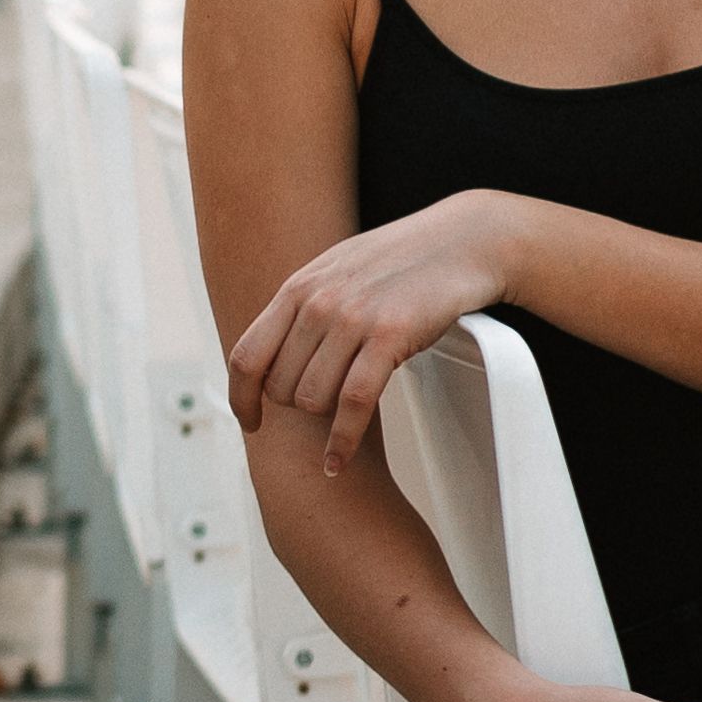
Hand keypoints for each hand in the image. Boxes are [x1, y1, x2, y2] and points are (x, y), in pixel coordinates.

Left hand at [230, 189, 518, 469]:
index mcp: (297, 288)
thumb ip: (302, 307)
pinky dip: (342, 441)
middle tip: (324, 404)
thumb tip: (272, 350)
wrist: (461, 241)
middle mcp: (318, 303)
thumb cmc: (401, 260)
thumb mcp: (336, 272)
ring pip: (312, 399)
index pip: (246, 355)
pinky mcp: (390, 336)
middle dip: (296, 406)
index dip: (240, 398)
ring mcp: (352, 318)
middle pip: (279, 386)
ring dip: (325, 419)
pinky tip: (338, 460)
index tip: (249, 421)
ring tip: (344, 413)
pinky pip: (353, 403)